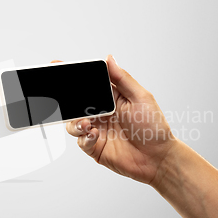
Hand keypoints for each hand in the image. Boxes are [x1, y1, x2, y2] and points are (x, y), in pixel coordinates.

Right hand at [65, 55, 176, 185]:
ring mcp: (97, 130)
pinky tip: (94, 135)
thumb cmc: (154, 127)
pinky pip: (81, 141)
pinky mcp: (95, 147)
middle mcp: (101, 113)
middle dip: (65, 101)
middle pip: (75, 104)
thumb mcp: (141, 97)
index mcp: (110, 98)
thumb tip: (109, 59)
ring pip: (73, 123)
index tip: (58, 66)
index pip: (88, 84)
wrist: (158, 158)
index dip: (72, 76)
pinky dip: (84, 137)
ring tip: (86, 123)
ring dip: (75, 122)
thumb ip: (122, 79)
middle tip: (61, 99)